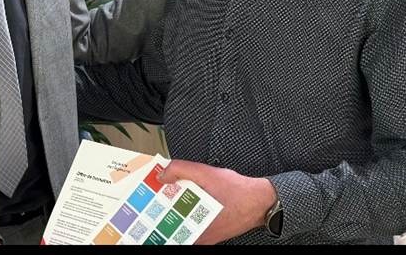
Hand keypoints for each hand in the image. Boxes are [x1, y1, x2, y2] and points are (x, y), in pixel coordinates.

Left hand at [158, 160, 275, 243]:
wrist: (260, 200)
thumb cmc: (238, 191)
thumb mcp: (207, 173)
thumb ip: (182, 170)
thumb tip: (162, 175)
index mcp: (195, 226)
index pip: (167, 228)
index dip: (155, 218)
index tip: (145, 208)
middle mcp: (199, 235)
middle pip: (172, 227)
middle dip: (162, 214)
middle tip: (152, 201)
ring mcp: (205, 235)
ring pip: (181, 227)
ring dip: (173, 213)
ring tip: (165, 199)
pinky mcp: (211, 232)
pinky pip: (192, 226)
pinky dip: (185, 214)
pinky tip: (184, 200)